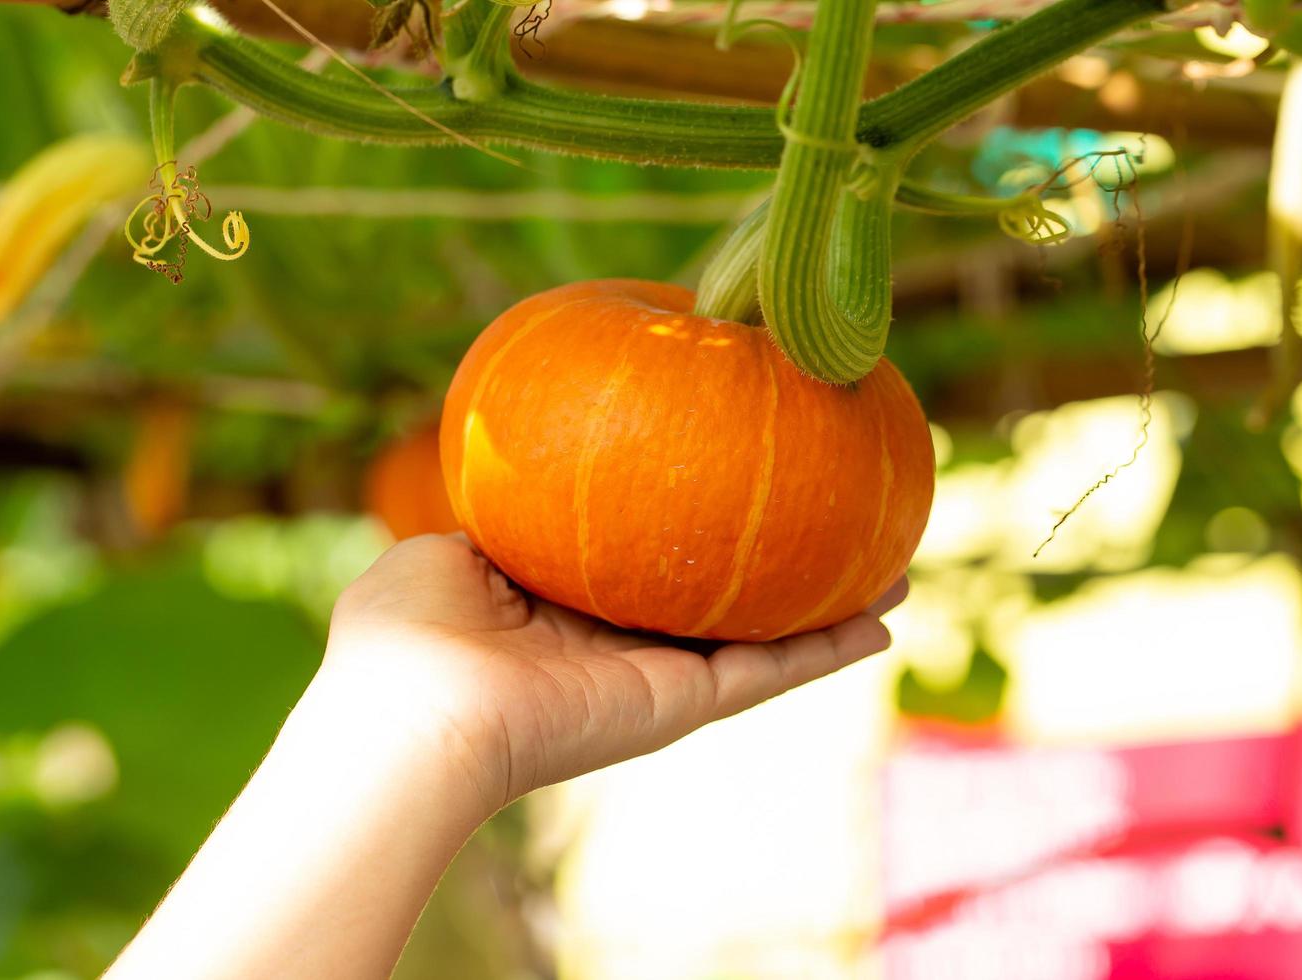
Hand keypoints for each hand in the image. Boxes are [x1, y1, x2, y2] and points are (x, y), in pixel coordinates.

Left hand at [326, 533, 907, 815]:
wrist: (418, 713)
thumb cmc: (407, 631)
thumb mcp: (445, 550)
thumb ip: (501, 515)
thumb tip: (527, 470)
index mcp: (564, 611)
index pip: (641, 567)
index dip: (686, 530)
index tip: (726, 487)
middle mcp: (621, 648)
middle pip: (718, 605)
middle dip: (774, 571)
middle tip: (832, 524)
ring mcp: (659, 678)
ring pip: (764, 640)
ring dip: (829, 609)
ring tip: (894, 569)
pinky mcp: (683, 701)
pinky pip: (772, 670)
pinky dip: (830, 648)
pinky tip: (883, 616)